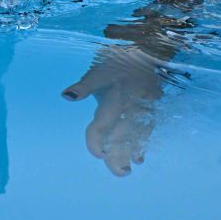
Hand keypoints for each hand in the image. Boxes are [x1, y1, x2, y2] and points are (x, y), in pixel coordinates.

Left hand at [61, 45, 165, 176]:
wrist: (145, 47)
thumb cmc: (117, 59)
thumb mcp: (98, 70)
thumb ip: (84, 86)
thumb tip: (66, 96)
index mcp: (117, 96)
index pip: (104, 124)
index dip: (97, 140)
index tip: (95, 153)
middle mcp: (132, 104)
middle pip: (124, 134)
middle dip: (119, 155)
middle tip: (117, 172)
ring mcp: (146, 106)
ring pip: (139, 134)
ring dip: (132, 152)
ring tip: (125, 169)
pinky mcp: (154, 106)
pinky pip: (149, 128)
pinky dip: (143, 142)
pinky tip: (139, 156)